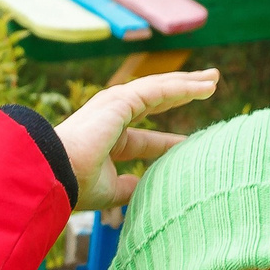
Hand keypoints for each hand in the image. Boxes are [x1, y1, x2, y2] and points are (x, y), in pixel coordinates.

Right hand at [52, 68, 219, 209]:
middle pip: (156, 101)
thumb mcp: (110, 190)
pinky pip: (159, 89)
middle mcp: (111, 116)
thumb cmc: (75, 185)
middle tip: (208, 86)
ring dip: (188, 83)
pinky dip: (182, 85)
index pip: (146, 138)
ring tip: (213, 79)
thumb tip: (144, 190)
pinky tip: (204, 85)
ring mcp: (115, 104)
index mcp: (108, 139)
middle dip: (182, 93)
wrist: (55, 173)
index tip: (193, 144)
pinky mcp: (121, 99)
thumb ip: (128, 187)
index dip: (170, 141)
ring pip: (160, 89)